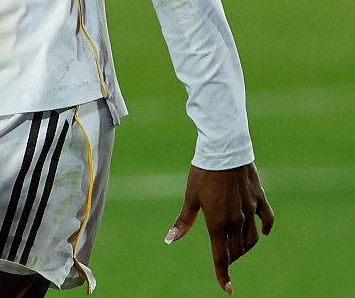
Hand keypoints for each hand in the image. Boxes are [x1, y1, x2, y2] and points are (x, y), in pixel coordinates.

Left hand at [166, 163, 273, 293]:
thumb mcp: (190, 198)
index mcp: (217, 223)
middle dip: (230, 259)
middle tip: (224, 261)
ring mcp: (250, 211)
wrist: (224, 151)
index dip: (223, 274)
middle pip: (236, 250)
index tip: (227, 289)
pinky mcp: (259, 200)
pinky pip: (266, 220)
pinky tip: (262, 232)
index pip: (221, 257)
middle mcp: (236, 221)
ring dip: (244, 248)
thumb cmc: (202, 173)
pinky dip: (265, 229)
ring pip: (251, 239)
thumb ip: (183, 222)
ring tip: (237, 249)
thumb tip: (170, 240)